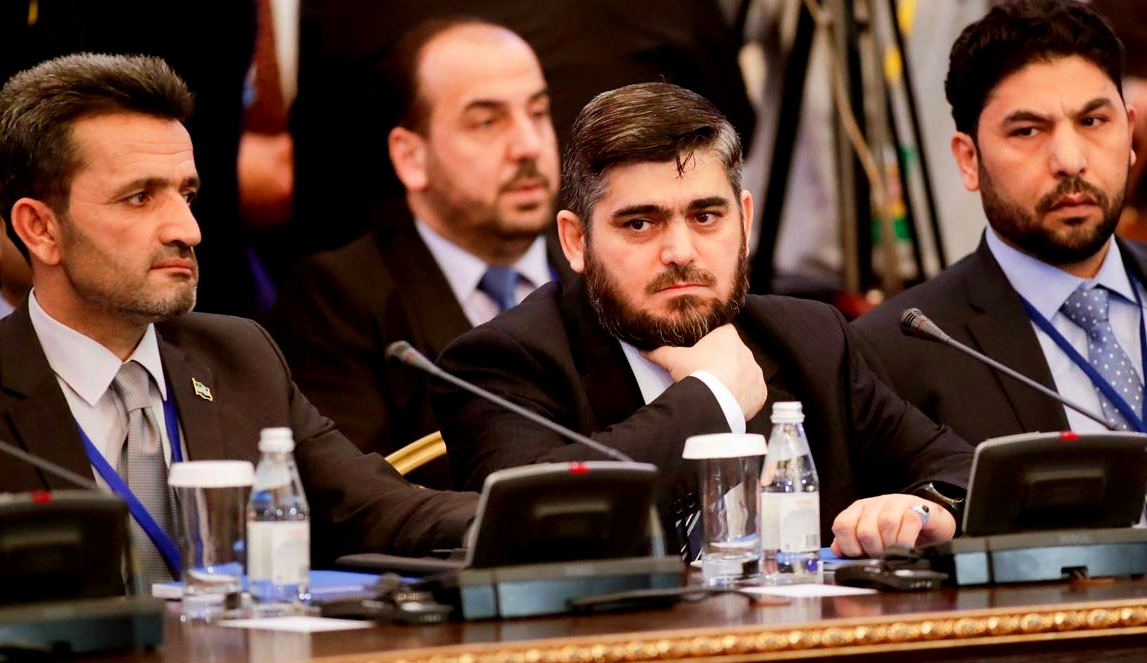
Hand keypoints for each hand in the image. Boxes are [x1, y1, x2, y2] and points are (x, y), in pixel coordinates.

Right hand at [644, 324, 766, 419]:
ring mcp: (755, 372)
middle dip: (721, 362)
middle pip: (732, 353)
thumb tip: (643, 349)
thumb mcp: (673, 359)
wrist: (715, 401)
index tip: (700, 352)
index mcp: (727, 335)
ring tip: (716, 390)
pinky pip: (752, 391)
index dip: (709, 342)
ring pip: (743, 372)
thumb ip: (659, 352)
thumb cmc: (697, 373)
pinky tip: (728, 401)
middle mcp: (746, 350)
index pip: (720, 332)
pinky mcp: (760, 391)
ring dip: (733, 379)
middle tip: (705, 374)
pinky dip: (742, 396)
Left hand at [830, 494, 955, 557]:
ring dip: (890, 546)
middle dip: (873, 551)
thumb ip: (851, 543)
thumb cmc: (899, 531)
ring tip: (895, 552)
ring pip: (886, 525)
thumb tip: (837, 551)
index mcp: (859, 510)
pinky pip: (909, 523)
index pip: (842, 525)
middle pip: (864, 530)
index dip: (849, 547)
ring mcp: (897, 503)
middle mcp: (875, 504)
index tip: (860, 556)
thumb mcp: (873, 537)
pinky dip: (907, 540)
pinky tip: (908, 546)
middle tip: (882, 557)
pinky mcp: (918, 508)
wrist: (931, 523)